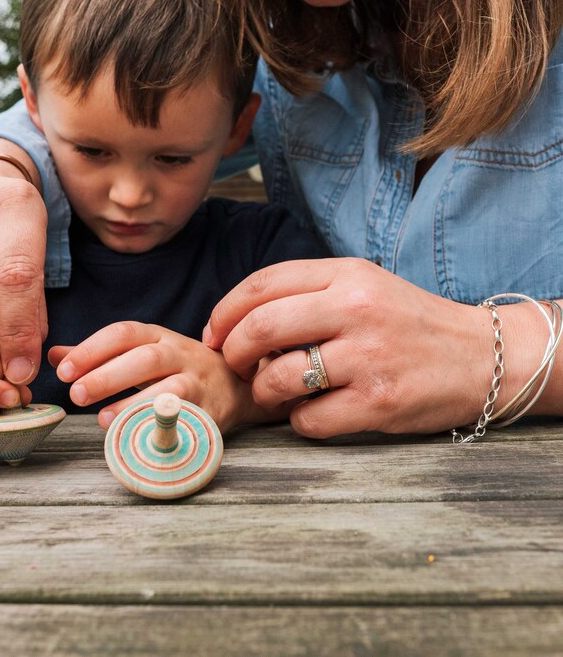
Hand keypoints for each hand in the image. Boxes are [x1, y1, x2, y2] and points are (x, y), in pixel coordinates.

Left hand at [49, 322, 280, 433]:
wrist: (236, 384)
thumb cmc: (177, 368)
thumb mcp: (141, 352)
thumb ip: (99, 355)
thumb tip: (54, 356)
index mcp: (157, 336)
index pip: (123, 333)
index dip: (92, 349)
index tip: (64, 370)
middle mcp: (179, 353)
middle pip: (145, 358)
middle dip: (108, 375)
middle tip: (76, 394)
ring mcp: (198, 382)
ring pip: (170, 389)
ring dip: (134, 404)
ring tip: (101, 420)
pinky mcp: (211, 411)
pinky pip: (188, 420)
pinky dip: (164, 429)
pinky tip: (140, 439)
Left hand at [203, 258, 495, 437]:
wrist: (483, 357)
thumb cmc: (409, 322)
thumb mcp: (362, 286)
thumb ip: (306, 294)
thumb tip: (239, 323)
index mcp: (346, 276)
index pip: (262, 284)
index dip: (224, 311)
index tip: (213, 334)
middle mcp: (355, 310)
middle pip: (259, 327)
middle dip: (230, 351)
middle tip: (231, 364)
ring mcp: (368, 358)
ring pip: (277, 377)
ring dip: (262, 390)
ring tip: (274, 390)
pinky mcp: (379, 403)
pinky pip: (309, 420)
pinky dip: (299, 421)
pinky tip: (314, 412)